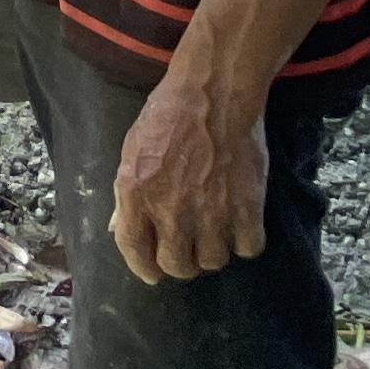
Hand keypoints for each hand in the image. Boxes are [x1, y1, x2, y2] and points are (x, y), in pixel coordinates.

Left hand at [110, 72, 268, 282]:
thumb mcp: (132, 150)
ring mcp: (212, 212)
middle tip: (187, 246)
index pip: (134, 251)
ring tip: (213, 229)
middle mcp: (172, 210)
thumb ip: (127, 194)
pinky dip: (245, 241)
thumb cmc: (168, 116)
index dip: (143, 268)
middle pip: (178, 266)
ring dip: (213, 250)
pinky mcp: (248, 209)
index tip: (152, 273)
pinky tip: (239, 224)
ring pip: (214, 262)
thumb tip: (121, 228)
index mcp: (136, 193)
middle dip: (180, 261)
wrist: (214, 94)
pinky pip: (248, 249)